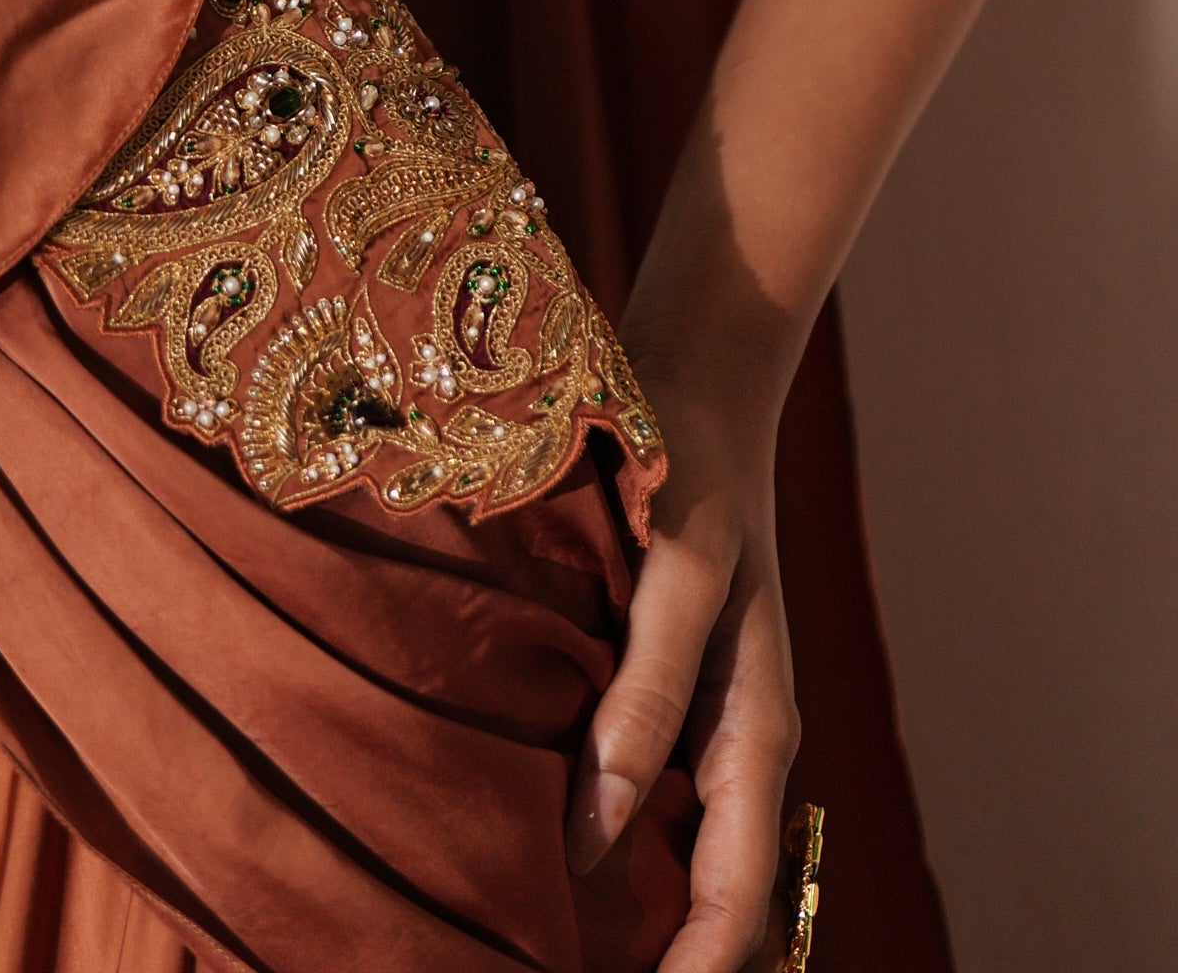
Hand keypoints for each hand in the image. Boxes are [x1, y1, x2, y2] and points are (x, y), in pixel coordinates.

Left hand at [571, 359, 799, 970]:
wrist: (696, 376)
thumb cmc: (688, 467)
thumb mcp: (674, 576)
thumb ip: (644, 699)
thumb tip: (596, 837)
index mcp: (755, 732)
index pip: (736, 909)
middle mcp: (735, 743)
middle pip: (711, 901)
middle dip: (657, 960)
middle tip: (547, 972)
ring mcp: (702, 717)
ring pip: (677, 854)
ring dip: (627, 910)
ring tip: (536, 940)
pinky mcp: (660, 681)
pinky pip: (643, 789)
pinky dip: (601, 835)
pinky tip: (532, 844)